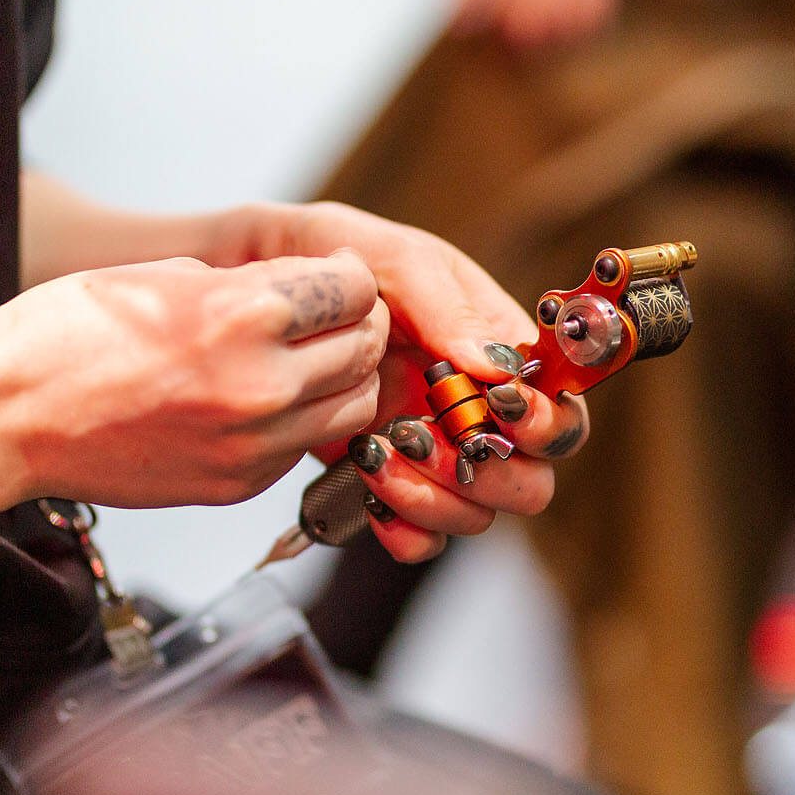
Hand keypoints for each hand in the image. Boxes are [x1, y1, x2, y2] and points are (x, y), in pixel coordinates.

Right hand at [0, 250, 388, 507]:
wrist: (8, 414)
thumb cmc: (71, 333)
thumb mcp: (169, 274)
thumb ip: (252, 283)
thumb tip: (307, 288)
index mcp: (248, 314)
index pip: (357, 291)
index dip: (351, 278)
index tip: (337, 276)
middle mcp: (264, 384)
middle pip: (365, 348)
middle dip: (358, 324)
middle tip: (334, 314)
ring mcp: (255, 443)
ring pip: (353, 406)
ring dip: (343, 377)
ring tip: (309, 359)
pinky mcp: (240, 483)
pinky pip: (305, 445)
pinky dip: (302, 420)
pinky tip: (266, 399)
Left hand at [255, 202, 590, 558]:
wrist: (234, 286)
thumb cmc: (321, 259)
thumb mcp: (384, 256)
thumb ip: (446, 303)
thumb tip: (498, 367)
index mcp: (493, 348)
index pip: (560, 403)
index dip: (547, 419)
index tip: (504, 406)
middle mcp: (471, 408)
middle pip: (532, 476)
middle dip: (493, 468)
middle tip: (433, 433)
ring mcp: (430, 451)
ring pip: (478, 513)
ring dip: (438, 496)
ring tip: (379, 452)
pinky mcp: (382, 483)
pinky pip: (419, 538)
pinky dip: (403, 527)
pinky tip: (368, 491)